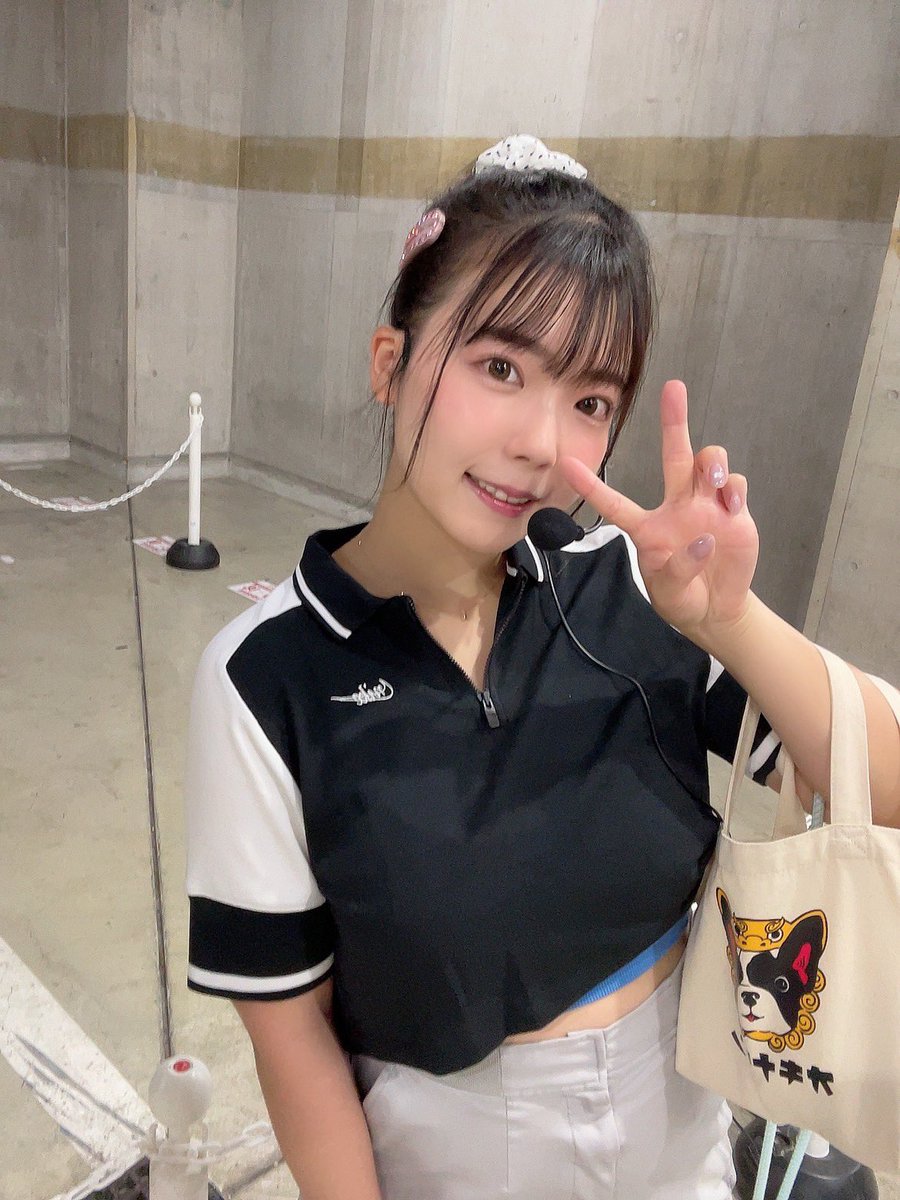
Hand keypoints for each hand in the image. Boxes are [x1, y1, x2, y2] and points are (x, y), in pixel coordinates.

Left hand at [560, 380, 758, 641]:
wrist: (717, 608)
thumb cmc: (682, 596)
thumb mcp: (670, 593)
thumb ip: (678, 569)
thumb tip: (702, 540)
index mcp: (648, 528)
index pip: (616, 504)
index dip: (591, 487)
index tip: (565, 464)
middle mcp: (677, 506)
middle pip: (675, 455)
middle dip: (675, 420)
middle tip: (673, 387)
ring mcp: (706, 505)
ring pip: (707, 461)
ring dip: (713, 461)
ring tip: (717, 480)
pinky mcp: (733, 512)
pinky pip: (735, 486)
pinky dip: (735, 488)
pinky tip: (732, 506)